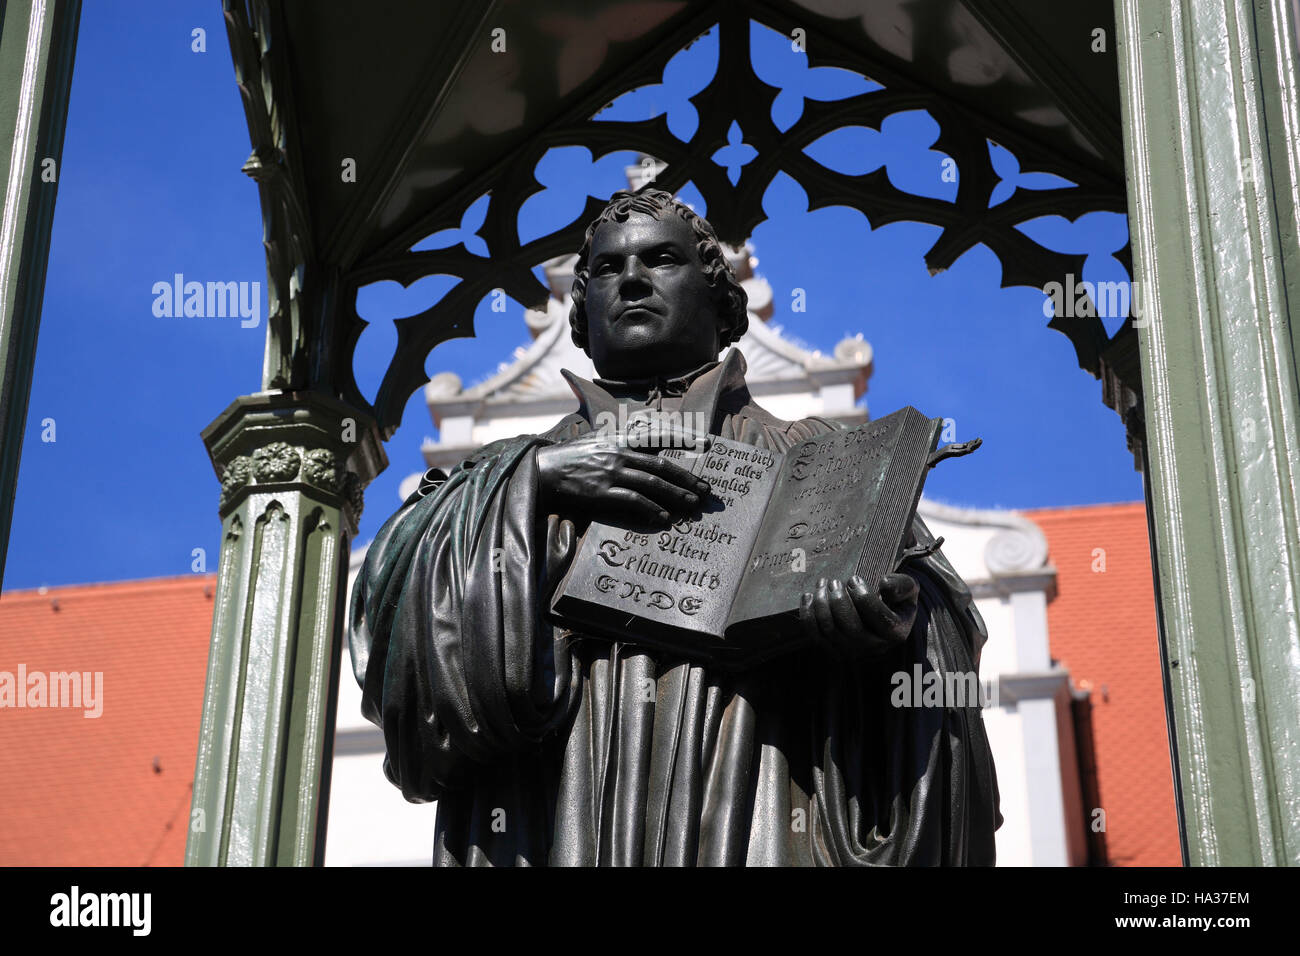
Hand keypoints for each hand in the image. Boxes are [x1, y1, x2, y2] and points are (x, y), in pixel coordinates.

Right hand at [535, 430, 710, 524]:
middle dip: (687, 477)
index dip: (685, 438)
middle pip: (662, 464)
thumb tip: (647, 424)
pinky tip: (665, 518)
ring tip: (693, 505)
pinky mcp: (603, 492)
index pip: (659, 434)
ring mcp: (612, 471)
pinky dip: (652, 510)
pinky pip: (634, 501)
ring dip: (676, 495)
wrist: (544, 469)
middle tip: (706, 490)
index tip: (707, 444)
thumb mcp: (599, 435)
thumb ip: (624, 433)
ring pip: (653, 483)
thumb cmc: (574, 454)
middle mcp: (619, 452)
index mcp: (620, 436)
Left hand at [799, 572, 918, 658]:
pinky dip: (808, 614)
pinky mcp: (833, 650)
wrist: (885, 619)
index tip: (854, 578)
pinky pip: (815, 635)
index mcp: (896, 633)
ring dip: (821, 603)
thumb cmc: (897, 600)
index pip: (878, 617)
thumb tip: (884, 584)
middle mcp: (874, 647)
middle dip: (838, 600)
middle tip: (834, 581)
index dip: (863, 595)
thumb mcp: (909, 589)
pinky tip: (808, 596)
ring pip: (830, 630)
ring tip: (822, 584)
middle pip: (850, 627)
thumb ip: (903, 584)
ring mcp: (852, 652)